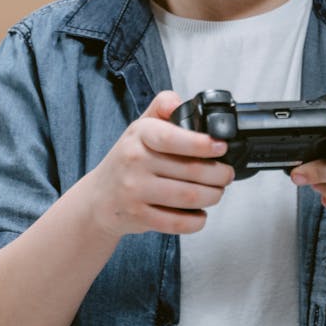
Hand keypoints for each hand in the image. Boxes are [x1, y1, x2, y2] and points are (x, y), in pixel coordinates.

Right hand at [89, 91, 233, 238]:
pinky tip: (200, 213)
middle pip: (190, 171)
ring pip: (188, 197)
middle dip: (219, 174)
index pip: (172, 138)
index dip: (202, 144)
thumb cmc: (128, 158)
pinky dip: (197, 220)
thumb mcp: (140, 126)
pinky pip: (177, 222)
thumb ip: (162, 106)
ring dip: (213, 196)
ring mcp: (135, 191)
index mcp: (139, 135)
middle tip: (226, 174)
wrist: (99, 198)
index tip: (221, 147)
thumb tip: (179, 102)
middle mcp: (135, 162)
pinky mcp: (139, 216)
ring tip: (217, 191)